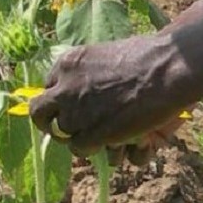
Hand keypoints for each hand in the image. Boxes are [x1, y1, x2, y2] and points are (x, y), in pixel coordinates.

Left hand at [28, 33, 193, 157]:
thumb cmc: (145, 56)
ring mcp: (75, 112)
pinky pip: (79, 147)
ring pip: (61, 133)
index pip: (49, 86)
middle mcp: (64, 87)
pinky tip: (109, 139)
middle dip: (49, 121)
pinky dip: (92, 146)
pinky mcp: (90, 134)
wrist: (163, 70)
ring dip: (77, 134)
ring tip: (98, 131)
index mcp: (67, 63)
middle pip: (40, 112)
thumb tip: (87, 85)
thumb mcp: (105, 55)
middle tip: (65, 128)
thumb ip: (88, 72)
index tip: (73, 103)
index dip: (62, 97)